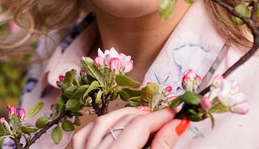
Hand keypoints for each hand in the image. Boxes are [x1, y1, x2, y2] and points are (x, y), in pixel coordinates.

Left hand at [71, 107, 188, 148]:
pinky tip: (111, 129)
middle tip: (163, 119)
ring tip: (141, 120)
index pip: (140, 127)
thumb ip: (162, 147)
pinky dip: (98, 128)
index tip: (175, 113)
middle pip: (121, 122)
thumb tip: (176, 124)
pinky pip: (82, 135)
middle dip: (144, 117)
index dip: (160, 117)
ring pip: (100, 124)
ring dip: (122, 118)